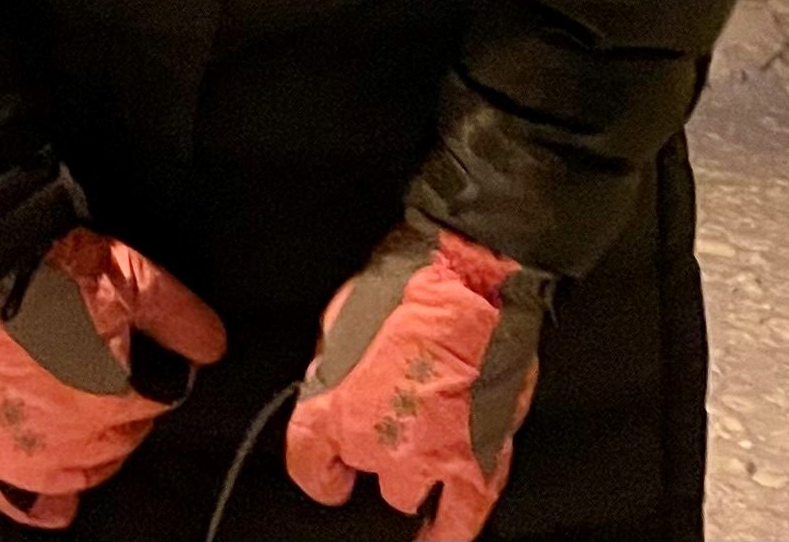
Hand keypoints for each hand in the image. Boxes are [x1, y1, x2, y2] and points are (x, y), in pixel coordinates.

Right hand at [0, 227, 227, 528]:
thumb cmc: (52, 272)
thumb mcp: (135, 278)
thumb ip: (181, 320)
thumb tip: (212, 348)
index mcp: (116, 399)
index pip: (159, 402)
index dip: (155, 375)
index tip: (140, 354)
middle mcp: (75, 439)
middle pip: (123, 439)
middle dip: (125, 411)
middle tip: (105, 372)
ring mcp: (26, 453)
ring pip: (81, 472)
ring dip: (92, 451)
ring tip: (86, 418)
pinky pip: (19, 500)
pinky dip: (40, 504)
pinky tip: (55, 506)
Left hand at [283, 221, 552, 541]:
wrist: (475, 272)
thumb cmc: (410, 280)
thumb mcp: (341, 318)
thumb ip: (335, 369)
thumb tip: (336, 384)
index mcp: (330, 410)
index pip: (309, 465)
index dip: (321, 471)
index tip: (331, 474)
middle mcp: (374, 444)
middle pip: (368, 472)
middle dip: (377, 452)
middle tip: (397, 420)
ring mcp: (428, 455)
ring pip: (409, 494)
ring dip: (414, 473)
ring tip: (426, 449)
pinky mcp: (479, 456)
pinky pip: (464, 516)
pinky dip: (450, 533)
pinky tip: (443, 536)